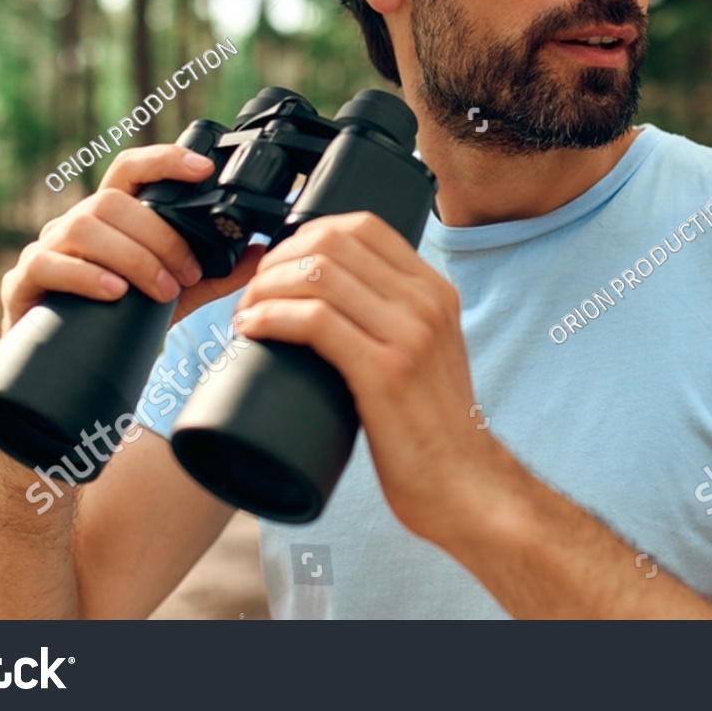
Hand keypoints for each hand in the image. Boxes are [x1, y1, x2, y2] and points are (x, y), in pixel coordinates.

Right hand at [0, 145, 265, 333]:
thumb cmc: (119, 320)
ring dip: (131, 257)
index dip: (165, 160)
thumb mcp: (176, 295)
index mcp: (111, 217)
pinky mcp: (22, 282)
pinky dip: (86, 276)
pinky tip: (115, 293)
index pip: (132, 170)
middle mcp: (74, 223)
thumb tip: (259, 251)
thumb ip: (215, 274)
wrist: (69, 369)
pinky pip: (48, 264)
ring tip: (161, 291)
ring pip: (83, 227)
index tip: (204, 168)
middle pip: (112, 202)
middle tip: (189, 273)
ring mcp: (44, 248)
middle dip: (158, 236)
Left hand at [231, 212, 513, 546]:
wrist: (464, 484)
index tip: (278, 265)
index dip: (307, 235)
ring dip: (266, 289)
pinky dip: (272, 317)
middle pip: (333, 243)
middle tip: (254, 293)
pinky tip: (254, 329)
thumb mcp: (428, 354)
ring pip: (318, 275)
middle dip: (278, 260)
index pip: (363, 225)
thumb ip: (396, 321)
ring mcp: (409, 334)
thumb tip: (334, 304)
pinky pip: (315, 321)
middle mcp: (426, 302)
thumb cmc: (434, 429)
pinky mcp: (385, 371)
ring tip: (247, 315)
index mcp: (435, 291)